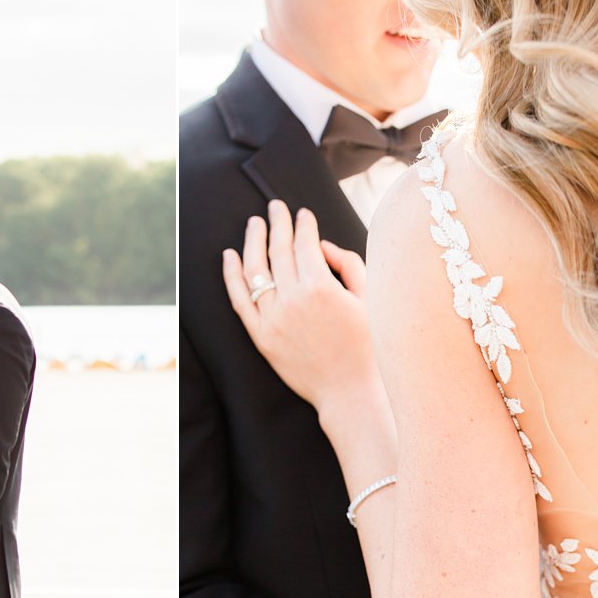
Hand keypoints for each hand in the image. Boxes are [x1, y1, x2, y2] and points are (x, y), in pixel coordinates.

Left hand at [221, 200, 374, 409]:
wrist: (349, 390)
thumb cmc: (366, 345)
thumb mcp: (368, 299)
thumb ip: (348, 264)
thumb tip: (321, 246)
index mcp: (321, 288)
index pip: (305, 244)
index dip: (303, 225)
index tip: (302, 213)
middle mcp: (293, 300)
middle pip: (278, 251)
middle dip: (277, 224)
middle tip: (275, 206)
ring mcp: (273, 319)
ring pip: (255, 270)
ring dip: (253, 241)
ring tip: (254, 223)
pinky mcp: (261, 337)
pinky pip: (240, 300)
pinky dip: (231, 276)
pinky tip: (229, 256)